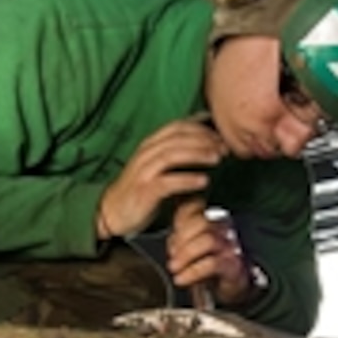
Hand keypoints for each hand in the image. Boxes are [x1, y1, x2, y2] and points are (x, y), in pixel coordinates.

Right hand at [96, 121, 226, 238]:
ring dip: (198, 154)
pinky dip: (188, 179)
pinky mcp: (144, 190)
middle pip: (178, 137)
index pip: (177, 126)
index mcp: (150, 144)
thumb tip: (207, 143)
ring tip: (218, 158)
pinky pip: (168, 181)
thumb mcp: (158, 166)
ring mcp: (144, 171)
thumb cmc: (141, 189)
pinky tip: (204, 181)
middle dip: (204, 139)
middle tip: (225, 147)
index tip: (221, 135)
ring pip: (172, 154)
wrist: (112, 211)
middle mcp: (146, 153)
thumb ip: (177, 154)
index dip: (201, 127)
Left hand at [167, 198, 252, 305]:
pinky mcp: (235, 266)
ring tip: (174, 267)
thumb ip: (179, 237)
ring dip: (186, 254)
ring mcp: (232, 246)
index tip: (171, 240)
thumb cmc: (204, 267)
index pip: (196, 207)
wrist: (223, 292)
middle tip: (171, 254)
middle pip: (203, 221)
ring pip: (209, 240)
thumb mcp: (187, 248)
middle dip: (182, 238)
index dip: (180, 221)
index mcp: (211, 219)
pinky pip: (213, 263)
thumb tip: (171, 240)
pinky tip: (181, 279)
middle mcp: (225, 229)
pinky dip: (193, 272)